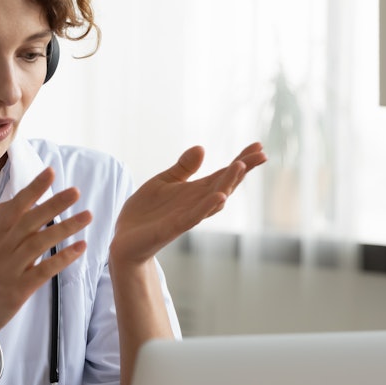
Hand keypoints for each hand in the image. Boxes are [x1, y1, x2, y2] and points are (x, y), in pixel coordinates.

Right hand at [0, 167, 91, 338]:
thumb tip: (11, 203)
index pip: (15, 206)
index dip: (33, 188)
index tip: (50, 172)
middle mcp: (1, 248)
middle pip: (30, 219)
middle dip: (54, 203)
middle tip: (75, 191)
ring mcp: (9, 268)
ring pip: (39, 241)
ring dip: (65, 227)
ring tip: (86, 216)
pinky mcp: (17, 289)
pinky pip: (43, 270)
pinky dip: (62, 258)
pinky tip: (78, 248)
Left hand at [111, 143, 265, 264]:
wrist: (124, 239)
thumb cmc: (146, 212)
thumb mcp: (164, 182)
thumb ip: (183, 168)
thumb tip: (202, 147)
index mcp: (194, 191)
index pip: (222, 173)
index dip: (241, 160)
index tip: (258, 145)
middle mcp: (196, 203)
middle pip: (225, 184)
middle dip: (242, 169)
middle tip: (261, 154)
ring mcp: (187, 216)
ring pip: (213, 199)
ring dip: (227, 184)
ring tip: (241, 166)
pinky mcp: (172, 228)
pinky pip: (193, 217)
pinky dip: (207, 207)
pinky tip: (220, 197)